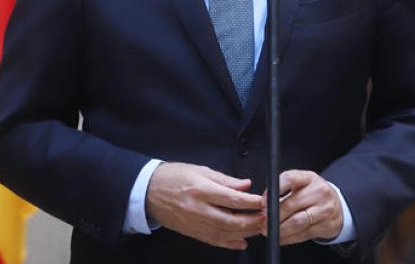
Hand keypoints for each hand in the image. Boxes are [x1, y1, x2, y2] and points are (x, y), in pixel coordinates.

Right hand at [145, 162, 265, 249]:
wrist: (149, 190)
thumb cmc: (173, 177)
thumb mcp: (200, 170)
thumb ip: (224, 179)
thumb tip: (245, 185)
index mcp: (201, 189)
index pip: (232, 199)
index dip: (250, 202)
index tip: (262, 202)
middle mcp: (198, 208)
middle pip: (231, 219)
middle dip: (252, 220)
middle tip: (265, 217)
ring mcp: (194, 222)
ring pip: (225, 232)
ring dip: (245, 232)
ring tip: (257, 228)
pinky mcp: (191, 232)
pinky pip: (213, 240)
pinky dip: (229, 243)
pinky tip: (241, 242)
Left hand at [264, 169, 343, 244]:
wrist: (337, 205)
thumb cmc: (312, 194)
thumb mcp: (301, 184)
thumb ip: (282, 191)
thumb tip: (262, 205)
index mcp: (309, 178)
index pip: (289, 179)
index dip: (273, 191)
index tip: (263, 202)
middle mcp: (319, 192)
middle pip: (291, 205)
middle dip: (273, 216)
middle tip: (263, 222)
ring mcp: (324, 209)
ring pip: (297, 222)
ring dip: (280, 229)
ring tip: (269, 231)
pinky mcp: (326, 226)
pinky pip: (303, 234)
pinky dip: (288, 238)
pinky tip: (281, 237)